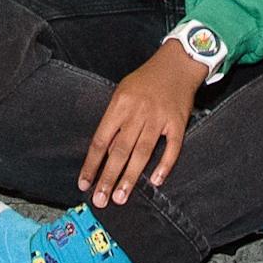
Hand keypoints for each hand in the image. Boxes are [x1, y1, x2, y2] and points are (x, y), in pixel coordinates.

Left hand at [80, 40, 208, 205]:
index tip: (84, 184)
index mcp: (120, 105)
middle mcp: (139, 112)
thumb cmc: (146, 79)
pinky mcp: (178, 121)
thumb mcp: (122, 92)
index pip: (101, 141)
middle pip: (120, 150)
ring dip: (131, 177)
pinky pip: (172, 146)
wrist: (178, 62)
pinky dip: (165, 164)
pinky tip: (157, 180)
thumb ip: (114, 120)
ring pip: (143, 152)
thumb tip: (104, 152)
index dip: (91, 165)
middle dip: (109, 178)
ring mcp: (160, 117)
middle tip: (101, 200)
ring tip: (121, 197)